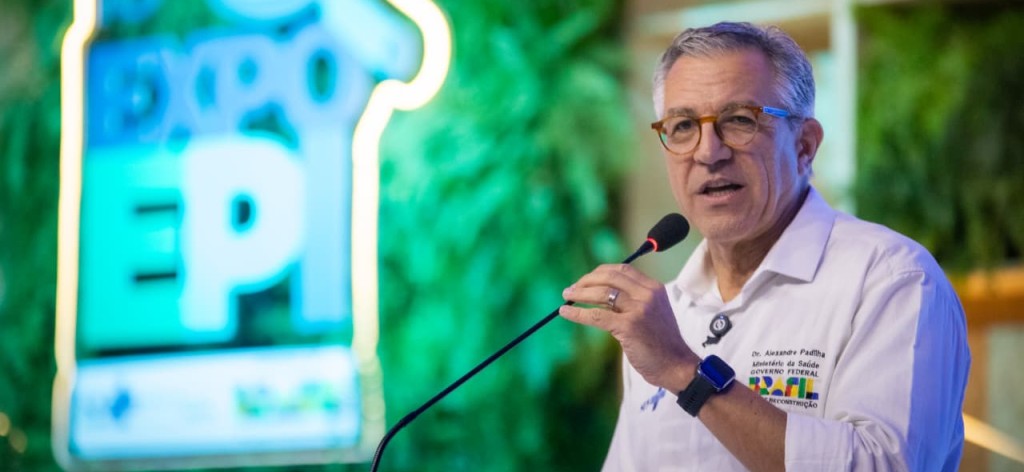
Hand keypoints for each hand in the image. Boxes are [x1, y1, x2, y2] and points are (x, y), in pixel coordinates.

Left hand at [559, 264, 698, 391]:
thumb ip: (631, 301)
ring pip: (602, 293)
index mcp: (654, 288)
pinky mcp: (629, 326)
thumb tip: (598, 293)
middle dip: (587, 280)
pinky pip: (597, 315)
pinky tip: (566, 312)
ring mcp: (639, 309)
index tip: (586, 279)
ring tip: (566, 296)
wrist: (676, 366)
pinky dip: (578, 313)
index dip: (600, 272)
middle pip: (610, 277)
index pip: (623, 270)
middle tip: (572, 288)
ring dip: (579, 293)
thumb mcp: (651, 313)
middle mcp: (648, 294)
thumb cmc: (661, 343)